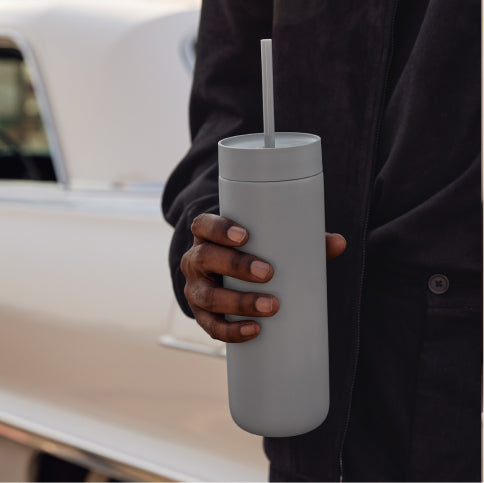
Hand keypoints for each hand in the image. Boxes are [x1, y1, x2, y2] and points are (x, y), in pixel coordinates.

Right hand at [181, 213, 345, 342]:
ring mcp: (195, 289)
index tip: (245, 235)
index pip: (203, 226)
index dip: (219, 229)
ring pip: (207, 296)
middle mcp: (195, 260)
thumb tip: (340, 243)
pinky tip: (253, 331)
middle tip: (267, 273)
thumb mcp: (266, 244)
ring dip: (238, 302)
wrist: (224, 279)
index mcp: (207, 236)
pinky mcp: (201, 315)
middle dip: (235, 265)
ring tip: (270, 306)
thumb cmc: (250, 255)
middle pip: (205, 259)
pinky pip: (210, 325)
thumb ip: (301, 242)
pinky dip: (231, 330)